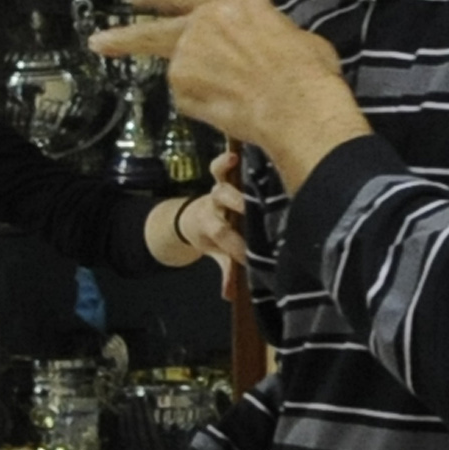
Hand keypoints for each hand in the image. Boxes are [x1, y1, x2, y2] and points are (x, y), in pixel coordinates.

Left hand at [91, 0, 368, 190]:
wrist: (297, 105)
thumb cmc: (308, 71)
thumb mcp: (291, 34)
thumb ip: (257, 32)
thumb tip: (252, 45)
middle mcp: (205, 18)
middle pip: (155, 28)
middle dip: (125, 36)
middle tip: (99, 41)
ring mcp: (188, 50)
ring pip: (179, 69)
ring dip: (195, 84)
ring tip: (224, 96)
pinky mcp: (180, 82)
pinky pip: (187, 96)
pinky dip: (203, 104)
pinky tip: (231, 109)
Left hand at [181, 149, 250, 300]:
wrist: (193, 220)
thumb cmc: (215, 239)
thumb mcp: (219, 255)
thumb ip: (227, 271)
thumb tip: (230, 295)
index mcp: (212, 227)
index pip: (224, 235)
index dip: (236, 244)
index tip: (252, 254)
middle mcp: (214, 207)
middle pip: (222, 203)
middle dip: (238, 205)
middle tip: (255, 208)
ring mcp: (217, 190)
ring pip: (221, 182)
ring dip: (231, 176)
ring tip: (244, 170)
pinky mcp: (221, 177)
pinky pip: (220, 166)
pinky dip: (225, 160)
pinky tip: (236, 154)